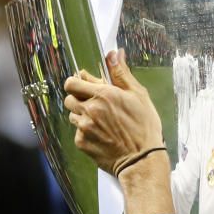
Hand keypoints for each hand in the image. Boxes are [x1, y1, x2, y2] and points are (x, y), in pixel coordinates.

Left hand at [64, 50, 164, 175]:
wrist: (142, 160)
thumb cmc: (144, 127)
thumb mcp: (138, 95)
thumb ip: (121, 74)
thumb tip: (114, 54)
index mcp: (103, 94)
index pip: (73, 82)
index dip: (78, 83)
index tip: (84, 86)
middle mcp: (90, 109)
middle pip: (69, 97)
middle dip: (79, 98)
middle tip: (95, 104)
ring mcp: (84, 127)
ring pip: (72, 115)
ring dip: (82, 115)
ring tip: (101, 122)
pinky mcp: (82, 142)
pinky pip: (77, 132)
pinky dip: (86, 132)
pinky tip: (101, 135)